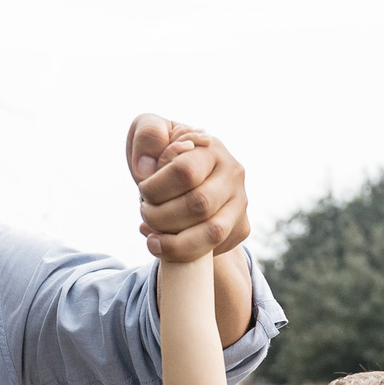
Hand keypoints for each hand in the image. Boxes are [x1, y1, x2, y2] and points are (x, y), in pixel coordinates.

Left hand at [128, 114, 249, 260]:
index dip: (156, 188)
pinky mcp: (240, 227)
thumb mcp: (149, 130)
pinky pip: (215, 249)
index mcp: (210, 147)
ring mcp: (241, 202)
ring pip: (212, 233)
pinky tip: (166, 244)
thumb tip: (146, 169)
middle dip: (161, 217)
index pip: (185, 172)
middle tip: (145, 212)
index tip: (142, 190)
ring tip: (152, 238)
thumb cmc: (162, 153)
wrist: (182, 178)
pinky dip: (185, 253)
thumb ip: (147, 136)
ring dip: (174, 242)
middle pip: (199, 205)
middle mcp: (233, 173)